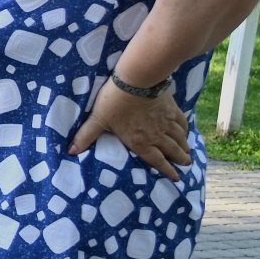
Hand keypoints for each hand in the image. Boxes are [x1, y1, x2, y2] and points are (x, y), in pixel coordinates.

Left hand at [69, 81, 191, 179]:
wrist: (137, 81)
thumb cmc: (115, 102)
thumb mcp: (98, 120)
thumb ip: (86, 136)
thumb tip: (71, 152)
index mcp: (140, 142)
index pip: (156, 160)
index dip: (167, 170)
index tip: (176, 178)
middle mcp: (157, 135)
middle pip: (172, 150)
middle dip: (179, 160)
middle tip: (186, 166)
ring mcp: (166, 121)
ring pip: (179, 138)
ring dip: (185, 147)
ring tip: (188, 154)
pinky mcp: (172, 108)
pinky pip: (182, 122)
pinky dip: (186, 129)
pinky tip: (187, 132)